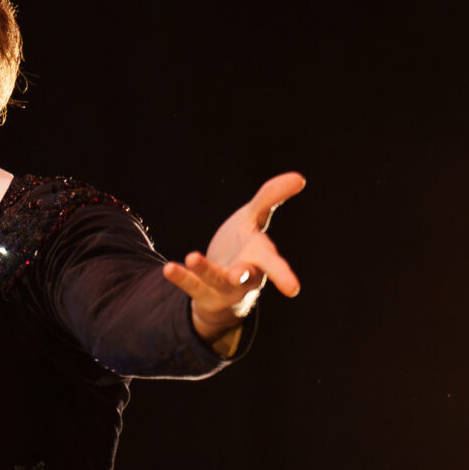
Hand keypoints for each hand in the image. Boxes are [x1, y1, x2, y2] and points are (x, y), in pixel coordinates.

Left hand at [162, 172, 305, 342]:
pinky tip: (168, 269)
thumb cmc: (244, 247)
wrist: (223, 285)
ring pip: (215, 279)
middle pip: (248, 276)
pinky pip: (191, 285)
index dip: (282, 274)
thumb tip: (299, 177)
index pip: (273, 262)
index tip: (293, 290)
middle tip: (237, 273)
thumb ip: (271, 197)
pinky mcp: (202, 292)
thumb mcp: (254, 218)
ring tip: (192, 256)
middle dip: (243, 274)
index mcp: (261, 257)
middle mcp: (245, 275)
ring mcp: (223, 286)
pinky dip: (181, 276)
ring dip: (204, 269)